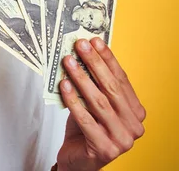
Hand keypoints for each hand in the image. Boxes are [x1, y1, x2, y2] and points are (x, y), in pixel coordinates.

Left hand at [56, 38, 144, 170]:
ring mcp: (122, 140)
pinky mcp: (104, 149)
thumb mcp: (93, 105)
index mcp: (136, 112)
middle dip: (94, 64)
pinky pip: (85, 119)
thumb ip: (94, 85)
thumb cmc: (86, 130)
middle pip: (111, 89)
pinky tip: (63, 85)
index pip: (121, 80)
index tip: (95, 41)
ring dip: (81, 78)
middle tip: (80, 46)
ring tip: (68, 61)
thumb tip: (83, 54)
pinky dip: (73, 100)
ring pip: (99, 102)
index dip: (108, 59)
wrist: (78, 161)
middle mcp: (134, 126)